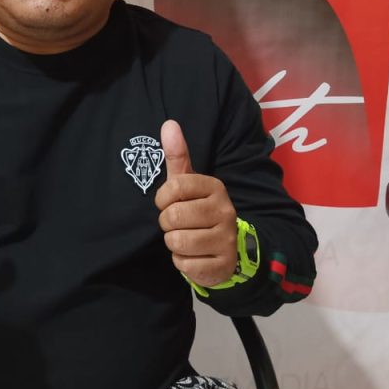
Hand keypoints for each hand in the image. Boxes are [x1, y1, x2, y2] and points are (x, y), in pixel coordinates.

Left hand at [154, 120, 237, 287]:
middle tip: (177, 224)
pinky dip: (183, 262)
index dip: (162, 198)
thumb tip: (169, 123)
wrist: (226, 248)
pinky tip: (194, 255)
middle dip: (167, 224)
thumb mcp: (187, 183)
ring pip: (177, 242)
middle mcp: (225, 210)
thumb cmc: (197, 209)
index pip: (174, 187)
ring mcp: (226, 239)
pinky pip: (186, 264)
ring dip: (174, 243)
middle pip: (172, 217)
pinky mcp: (223, 264)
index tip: (166, 203)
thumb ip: (177, 155)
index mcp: (215, 187)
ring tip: (186, 238)